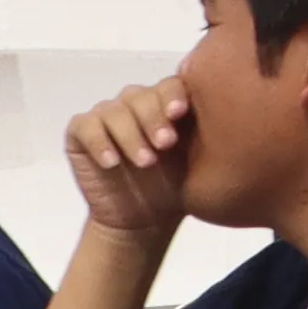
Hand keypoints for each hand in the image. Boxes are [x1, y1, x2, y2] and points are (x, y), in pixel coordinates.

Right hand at [62, 75, 193, 242]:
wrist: (141, 222)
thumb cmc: (172, 187)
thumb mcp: (195, 161)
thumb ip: (204, 133)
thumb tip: (226, 115)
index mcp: (166, 104)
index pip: (170, 86)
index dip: (173, 96)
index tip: (180, 113)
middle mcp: (137, 104)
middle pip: (142, 95)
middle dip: (154, 118)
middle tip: (165, 144)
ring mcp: (108, 116)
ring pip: (115, 109)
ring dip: (131, 134)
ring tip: (145, 161)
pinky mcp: (81, 133)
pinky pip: (85, 126)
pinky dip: (99, 141)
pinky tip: (112, 162)